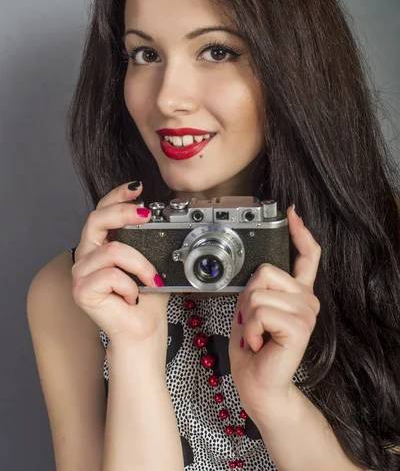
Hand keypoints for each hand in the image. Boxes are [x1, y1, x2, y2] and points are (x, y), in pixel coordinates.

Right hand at [72, 181, 169, 357]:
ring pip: (112, 251)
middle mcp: (86, 256)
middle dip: (123, 212)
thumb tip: (159, 216)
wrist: (143, 332)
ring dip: (140, 264)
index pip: (101, 211)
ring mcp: (81, 273)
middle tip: (146, 214)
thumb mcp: (151, 261)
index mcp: (100, 246)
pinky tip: (131, 296)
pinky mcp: (81, 291)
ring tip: (149, 280)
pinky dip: (130, 284)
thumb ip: (147, 240)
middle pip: (95, 219)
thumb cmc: (146, 300)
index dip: (117, 195)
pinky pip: (111, 274)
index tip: (137, 188)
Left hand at [229, 204, 320, 421]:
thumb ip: (259, 286)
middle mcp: (307, 299)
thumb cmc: (253, 346)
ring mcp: (307, 312)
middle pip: (266, 271)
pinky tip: (260, 342)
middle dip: (249, 297)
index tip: (291, 214)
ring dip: (248, 317)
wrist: (257, 382)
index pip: (307, 255)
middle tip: (255, 323)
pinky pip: (260, 310)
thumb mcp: (252, 306)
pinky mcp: (300, 326)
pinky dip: (250, 328)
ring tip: (258, 334)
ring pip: (258, 293)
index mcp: (297, 291)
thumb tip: (258, 269)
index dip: (300, 233)